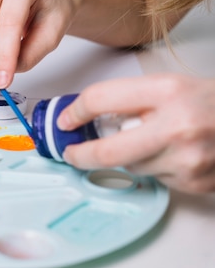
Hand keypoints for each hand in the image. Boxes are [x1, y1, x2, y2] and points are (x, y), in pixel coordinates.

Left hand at [57, 74, 214, 193]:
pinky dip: (154, 168)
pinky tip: (173, 154)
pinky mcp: (194, 182)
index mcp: (167, 92)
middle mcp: (177, 126)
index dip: (75, 111)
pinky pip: (155, 179)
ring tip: (147, 141)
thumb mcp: (169, 86)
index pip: (101, 99)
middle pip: (107, 152)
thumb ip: (129, 100)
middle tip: (70, 153)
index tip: (66, 120)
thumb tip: (87, 117)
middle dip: (80, 155)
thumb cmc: (210, 101)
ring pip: (130, 167)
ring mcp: (187, 159)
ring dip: (126, 158)